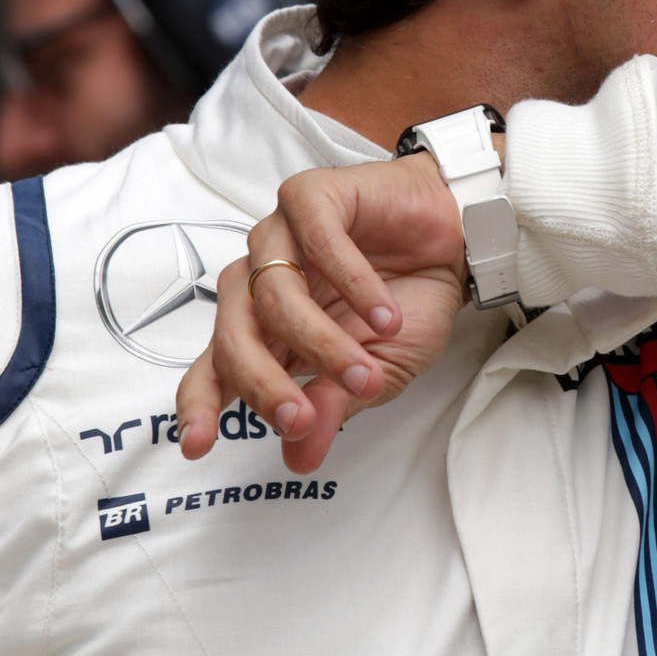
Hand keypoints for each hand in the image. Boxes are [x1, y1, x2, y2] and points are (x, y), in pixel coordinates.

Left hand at [176, 155, 465, 471]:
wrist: (459, 243)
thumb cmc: (410, 302)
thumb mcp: (376, 373)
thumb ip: (332, 408)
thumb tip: (299, 458)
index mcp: (265, 330)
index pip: (213, 368)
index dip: (200, 405)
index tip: (197, 447)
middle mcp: (259, 281)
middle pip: (233, 335)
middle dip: (264, 383)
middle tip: (300, 418)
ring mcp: (280, 236)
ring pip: (274, 292)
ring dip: (323, 342)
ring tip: (367, 372)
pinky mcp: (311, 197)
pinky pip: (317, 241)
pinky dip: (353, 284)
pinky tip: (385, 313)